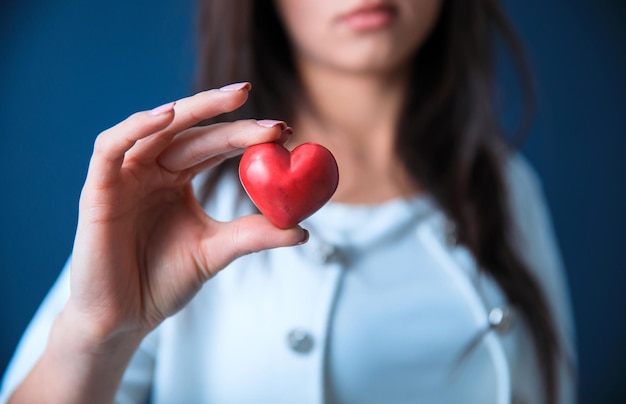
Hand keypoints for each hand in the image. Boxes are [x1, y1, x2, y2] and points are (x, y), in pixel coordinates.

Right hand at [66, 83, 305, 341]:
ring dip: (193, 108)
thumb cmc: (164, 283)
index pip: (214, 145)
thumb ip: (252, 235)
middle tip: (271, 117)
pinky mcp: (97, 189)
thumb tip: (302, 230)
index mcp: (176, 178)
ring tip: (234, 97)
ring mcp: (124, 176)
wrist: (124, 320)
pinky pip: (110, 147)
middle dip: (231, 118)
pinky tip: (168, 114)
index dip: (247, 134)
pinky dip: (137, 127)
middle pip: (191, 130)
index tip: (285, 132)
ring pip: (155, 127)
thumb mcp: (216, 252)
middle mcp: (151, 170)